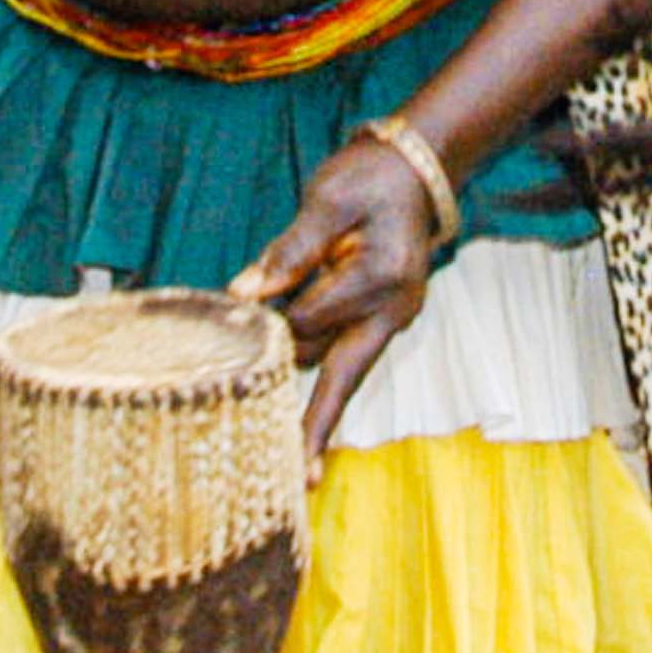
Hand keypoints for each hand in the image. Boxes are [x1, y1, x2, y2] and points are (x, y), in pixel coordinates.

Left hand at [238, 139, 445, 450]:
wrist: (418, 171)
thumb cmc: (369, 179)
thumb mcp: (327, 201)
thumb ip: (288, 252)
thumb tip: (243, 295)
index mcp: (380, 277)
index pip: (308, 320)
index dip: (269, 326)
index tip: (233, 323)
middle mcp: (394, 309)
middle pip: (343, 376)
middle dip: (316, 425)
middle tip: (299, 481)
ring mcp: (393, 319)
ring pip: (337, 364)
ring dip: (305, 389)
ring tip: (282, 442)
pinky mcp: (384, 320)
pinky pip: (346, 354)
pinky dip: (319, 373)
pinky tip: (300, 420)